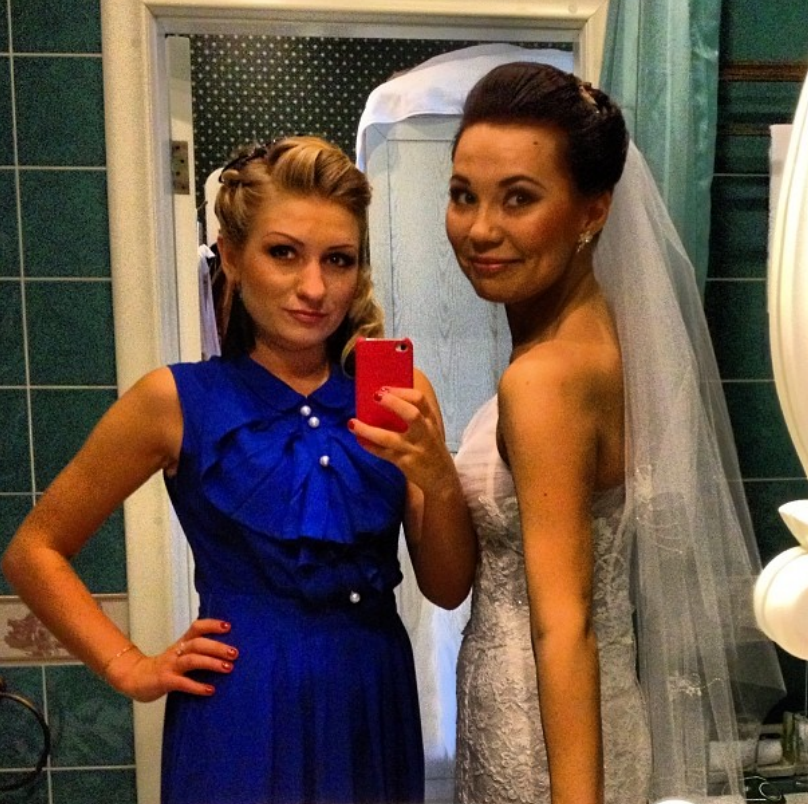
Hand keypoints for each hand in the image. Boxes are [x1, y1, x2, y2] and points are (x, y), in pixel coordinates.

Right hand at [105, 619, 237, 701]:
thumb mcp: (180, 654)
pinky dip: (197, 686)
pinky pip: (182, 683)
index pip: (197, 627)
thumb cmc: (165, 667)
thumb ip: (198, 652)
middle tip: (235, 653)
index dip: (212, 625)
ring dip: (211, 663)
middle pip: (198, 643)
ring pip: (191, 660)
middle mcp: (177, 651)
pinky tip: (210, 690)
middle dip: (217, 647)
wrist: (135, 679)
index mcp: (182, 643)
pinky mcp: (165, 681)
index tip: (229, 626)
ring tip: (228, 668)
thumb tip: (226, 653)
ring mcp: (170, 666)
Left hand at [349, 386, 453, 491]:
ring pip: (389, 438)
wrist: (442, 478)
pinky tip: (360, 440)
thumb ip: (414, 417)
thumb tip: (384, 400)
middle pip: (412, 414)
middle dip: (393, 403)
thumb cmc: (430, 448)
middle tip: (375, 396)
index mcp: (430, 421)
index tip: (385, 388)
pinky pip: (385, 454)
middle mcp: (424, 433)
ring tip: (352, 423)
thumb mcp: (429, 430)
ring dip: (368, 430)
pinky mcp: (406, 463)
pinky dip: (371, 447)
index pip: (420, 400)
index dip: (402, 391)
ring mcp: (415, 449)